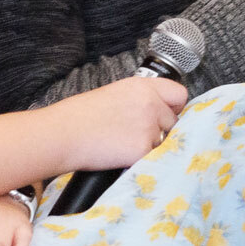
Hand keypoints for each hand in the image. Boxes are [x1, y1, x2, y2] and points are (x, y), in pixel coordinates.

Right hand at [44, 76, 189, 171]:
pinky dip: (141, 159)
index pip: (180, 94)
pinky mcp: (144, 149)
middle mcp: (151, 103)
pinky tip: (122, 154)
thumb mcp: (115, 94)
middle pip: (174, 122)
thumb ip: (141, 99)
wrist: (64, 133)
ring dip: (151, 145)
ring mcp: (150, 127)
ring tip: (125, 144)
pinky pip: (153, 157)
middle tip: (137, 134)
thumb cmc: (81, 115)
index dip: (174, 107)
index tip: (165, 115)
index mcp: (143, 86)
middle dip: (161, 130)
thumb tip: (159, 112)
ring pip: (165, 141)